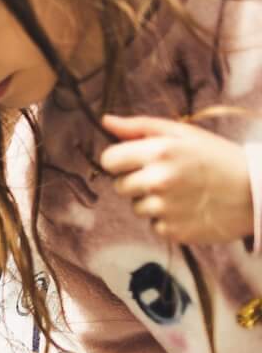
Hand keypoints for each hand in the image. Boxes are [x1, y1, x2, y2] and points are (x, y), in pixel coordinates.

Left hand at [99, 115, 253, 244]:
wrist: (256, 190)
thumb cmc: (217, 157)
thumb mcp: (183, 133)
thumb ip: (141, 127)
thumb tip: (106, 121)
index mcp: (159, 151)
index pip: (108, 160)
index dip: (120, 161)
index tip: (136, 161)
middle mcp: (158, 180)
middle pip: (119, 186)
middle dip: (137, 181)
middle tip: (168, 176)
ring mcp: (164, 208)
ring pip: (136, 208)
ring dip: (152, 202)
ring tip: (182, 193)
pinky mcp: (172, 231)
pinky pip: (154, 225)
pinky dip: (167, 220)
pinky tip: (189, 209)